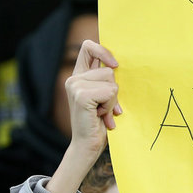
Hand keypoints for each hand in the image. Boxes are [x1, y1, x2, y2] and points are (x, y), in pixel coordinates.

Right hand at [46, 41, 121, 192]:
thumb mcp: (104, 98)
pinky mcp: (81, 95)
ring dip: (112, 100)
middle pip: (108, 70)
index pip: (88, 47)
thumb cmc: (99, 124)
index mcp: (78, 76)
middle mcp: (73, 78)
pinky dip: (110, 106)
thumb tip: (118, 66)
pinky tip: (101, 116)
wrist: (87, 146)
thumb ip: (106, 82)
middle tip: (105, 108)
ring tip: (102, 113)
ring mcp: (75, 85)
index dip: (103, 51)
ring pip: (111, 82)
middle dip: (113, 90)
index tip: (115, 65)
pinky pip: (110, 92)